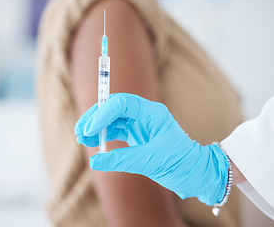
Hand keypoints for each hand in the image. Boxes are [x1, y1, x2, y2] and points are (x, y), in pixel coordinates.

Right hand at [75, 93, 228, 205]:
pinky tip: (93, 142)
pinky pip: (115, 130)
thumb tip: (95, 162)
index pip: (122, 103)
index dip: (103, 113)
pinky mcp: (136, 135)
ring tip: (82, 137)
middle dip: (95, 118)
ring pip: (112, 119)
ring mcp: (140, 124)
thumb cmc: (181, 163)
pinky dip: (103, 135)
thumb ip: (122, 159)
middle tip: (80, 131)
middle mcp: (144, 114)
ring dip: (96, 126)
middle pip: (113, 108)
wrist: (195, 173)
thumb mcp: (151, 161)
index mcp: (152, 113)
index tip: (89, 129)